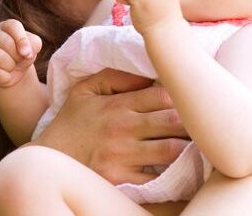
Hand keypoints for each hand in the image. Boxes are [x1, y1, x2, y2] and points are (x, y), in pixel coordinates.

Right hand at [0, 19, 41, 88]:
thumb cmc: (23, 54)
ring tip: (12, 67)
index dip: (22, 40)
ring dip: (10, 66)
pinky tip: (6, 75)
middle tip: (19, 60)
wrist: (11, 70)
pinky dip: (4, 77)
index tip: (28, 54)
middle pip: (6, 43)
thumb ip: (34, 45)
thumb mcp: (33, 47)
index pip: (13, 26)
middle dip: (17, 56)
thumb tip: (26, 52)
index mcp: (7, 26)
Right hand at [31, 68, 188, 184]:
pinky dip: (171, 173)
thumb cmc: (71, 122)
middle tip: (204, 120)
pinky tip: (182, 168)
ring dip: (188, 146)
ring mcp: (123, 156)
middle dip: (193, 120)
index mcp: (118, 105)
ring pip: (171, 150)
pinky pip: (156, 178)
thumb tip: (147, 72)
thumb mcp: (86, 90)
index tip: (190, 96)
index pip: (163, 95)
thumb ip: (116, 76)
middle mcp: (123, 128)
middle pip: (174, 121)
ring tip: (200, 142)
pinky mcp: (121, 180)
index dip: (182, 95)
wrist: (46, 160)